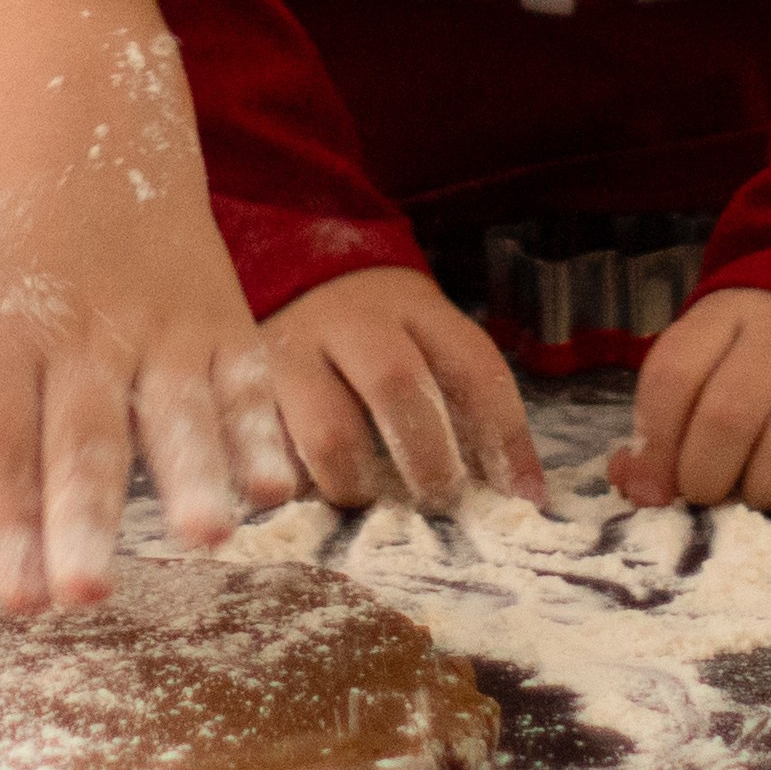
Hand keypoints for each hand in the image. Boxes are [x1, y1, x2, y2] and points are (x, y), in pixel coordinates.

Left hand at [0, 27, 291, 613]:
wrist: (79, 120)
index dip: (5, 524)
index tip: (15, 599)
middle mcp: (72, 336)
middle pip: (82, 441)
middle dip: (84, 518)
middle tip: (86, 593)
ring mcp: (152, 327)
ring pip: (174, 411)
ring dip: (191, 474)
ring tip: (204, 535)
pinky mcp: (217, 319)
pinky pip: (245, 380)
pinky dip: (262, 429)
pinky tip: (272, 485)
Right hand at [260, 267, 546, 512]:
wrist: (291, 271)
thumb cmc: (379, 326)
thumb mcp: (428, 333)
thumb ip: (465, 397)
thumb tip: (520, 493)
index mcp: (413, 307)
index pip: (473, 366)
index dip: (506, 437)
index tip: (523, 495)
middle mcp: (351, 323)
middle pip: (397, 386)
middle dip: (427, 457)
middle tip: (440, 498)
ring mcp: (291, 353)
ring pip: (326, 430)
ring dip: (355, 481)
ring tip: (365, 498)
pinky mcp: (247, 389)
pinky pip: (268, 452)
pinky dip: (291, 485)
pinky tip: (302, 498)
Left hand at [610, 287, 770, 508]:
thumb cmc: (762, 367)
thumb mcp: (706, 373)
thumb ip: (663, 427)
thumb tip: (636, 487)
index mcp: (727, 315)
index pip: (674, 374)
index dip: (655, 441)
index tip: (653, 485)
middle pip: (730, 411)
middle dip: (705, 473)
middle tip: (705, 498)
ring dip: (765, 487)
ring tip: (756, 499)